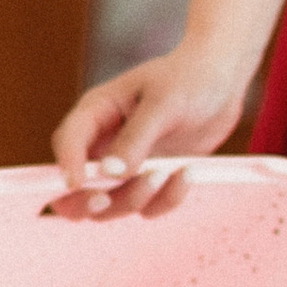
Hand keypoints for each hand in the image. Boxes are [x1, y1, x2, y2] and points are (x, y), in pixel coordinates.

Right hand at [46, 47, 246, 219]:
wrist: (221, 83)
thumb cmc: (188, 80)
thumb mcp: (163, 103)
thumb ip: (135, 138)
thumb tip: (109, 173)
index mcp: (97, 113)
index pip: (67, 142)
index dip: (66, 164)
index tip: (76, 183)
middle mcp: (105, 143)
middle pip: (75, 187)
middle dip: (85, 200)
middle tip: (105, 199)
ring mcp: (127, 165)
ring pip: (112, 203)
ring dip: (136, 197)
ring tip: (168, 172)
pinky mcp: (151, 179)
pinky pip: (149, 207)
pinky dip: (167, 199)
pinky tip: (188, 175)